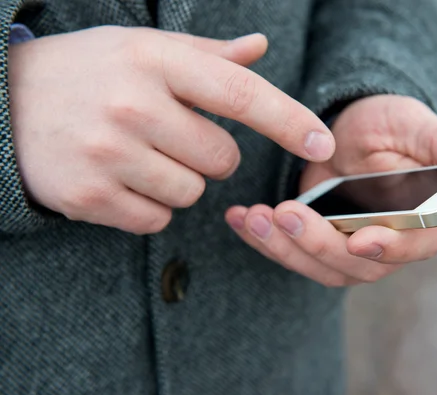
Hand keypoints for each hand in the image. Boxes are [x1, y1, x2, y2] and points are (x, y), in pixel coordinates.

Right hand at [9, 27, 334, 233]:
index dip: (288, 120)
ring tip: (139, 156)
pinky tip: (121, 180)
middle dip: (210, 155)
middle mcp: (132, 105)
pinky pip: (157, 221)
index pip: (240, 93)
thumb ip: (207, 56)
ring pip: (192, 194)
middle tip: (171, 136)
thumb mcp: (144, 49)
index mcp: (154, 61)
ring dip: (179, 182)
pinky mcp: (89, 197)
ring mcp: (108, 154)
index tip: (322, 142)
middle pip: (222, 160)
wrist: (6, 103)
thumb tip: (260, 49)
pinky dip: (150, 208)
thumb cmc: (90, 72)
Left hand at [225, 95, 436, 285]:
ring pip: (317, 265)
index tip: (360, 239)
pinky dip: (262, 239)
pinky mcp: (315, 242)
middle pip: (356, 265)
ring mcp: (348, 247)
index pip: (414, 245)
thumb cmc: (389, 123)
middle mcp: (386, 243)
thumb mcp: (413, 124)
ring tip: (253, 216)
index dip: (390, 247)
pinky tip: (239, 218)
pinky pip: (289, 251)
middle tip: (284, 215)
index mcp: (423, 219)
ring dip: (283, 247)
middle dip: (318, 245)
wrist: (348, 127)